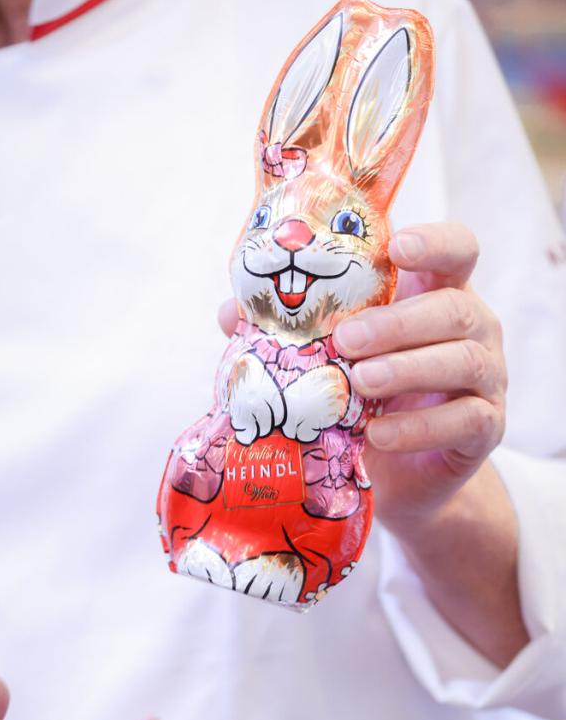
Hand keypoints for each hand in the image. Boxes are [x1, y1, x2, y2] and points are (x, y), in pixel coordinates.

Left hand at [219, 223, 526, 664]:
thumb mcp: (330, 359)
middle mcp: (473, 329)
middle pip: (455, 309)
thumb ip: (290, 331)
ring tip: (361, 383)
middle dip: (398, 323)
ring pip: (463, 361)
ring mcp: (487, 378)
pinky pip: (465, 420)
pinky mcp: (486, 426)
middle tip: (345, 340)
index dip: (433, 242)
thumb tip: (231, 311)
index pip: (456, 250)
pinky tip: (378, 435)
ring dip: (407, 370)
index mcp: (436, 295)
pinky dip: (418, 427)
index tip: (395, 248)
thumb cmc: (364, 400)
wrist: (402, 477)